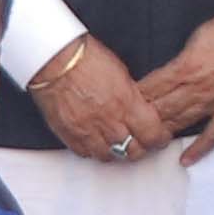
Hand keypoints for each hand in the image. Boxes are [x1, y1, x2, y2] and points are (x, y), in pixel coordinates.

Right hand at [30, 35, 160, 165]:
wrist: (54, 59)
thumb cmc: (85, 58)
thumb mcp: (121, 73)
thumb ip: (132, 97)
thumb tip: (140, 110)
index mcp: (126, 103)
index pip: (152, 135)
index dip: (159, 139)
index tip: (159, 136)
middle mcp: (108, 121)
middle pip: (133, 151)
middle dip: (140, 148)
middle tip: (141, 142)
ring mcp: (87, 131)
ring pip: (110, 156)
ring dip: (117, 151)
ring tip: (118, 142)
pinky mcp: (69, 135)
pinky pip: (86, 153)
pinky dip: (93, 150)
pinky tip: (96, 141)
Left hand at [130, 10, 213, 161]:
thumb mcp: (195, 39)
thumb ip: (180, 61)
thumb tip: (166, 73)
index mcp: (185, 68)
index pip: (153, 87)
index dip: (135, 97)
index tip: (122, 103)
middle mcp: (197, 89)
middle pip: (162, 108)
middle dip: (142, 118)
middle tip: (127, 128)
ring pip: (182, 122)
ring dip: (162, 132)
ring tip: (146, 142)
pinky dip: (200, 148)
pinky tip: (185, 159)